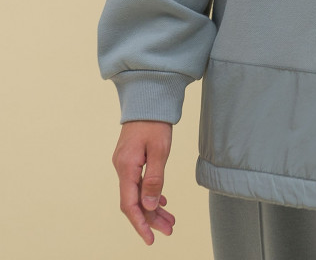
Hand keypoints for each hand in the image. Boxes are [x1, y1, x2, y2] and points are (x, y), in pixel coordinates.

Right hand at [112, 120, 174, 244]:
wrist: (148, 98)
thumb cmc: (154, 121)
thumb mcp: (160, 150)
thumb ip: (154, 179)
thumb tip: (151, 206)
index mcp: (126, 167)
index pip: (130, 204)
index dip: (140, 223)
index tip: (150, 239)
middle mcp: (122, 168)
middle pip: (134, 201)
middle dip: (151, 219)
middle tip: (168, 230)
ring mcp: (126, 164)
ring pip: (138, 193)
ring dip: (153, 208)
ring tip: (169, 221)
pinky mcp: (131, 159)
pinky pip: (139, 183)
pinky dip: (151, 194)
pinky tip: (162, 201)